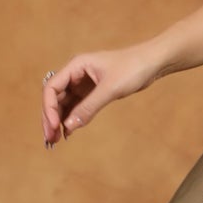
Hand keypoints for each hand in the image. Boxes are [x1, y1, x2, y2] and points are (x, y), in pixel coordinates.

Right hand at [41, 44, 161, 146]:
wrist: (152, 62)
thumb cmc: (133, 68)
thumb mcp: (110, 89)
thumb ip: (89, 107)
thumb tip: (69, 126)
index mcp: (75, 66)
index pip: (52, 88)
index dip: (49, 108)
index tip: (54, 126)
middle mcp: (76, 74)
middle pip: (55, 98)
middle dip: (50, 118)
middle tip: (50, 139)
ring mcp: (83, 83)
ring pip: (64, 104)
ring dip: (59, 121)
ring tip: (56, 140)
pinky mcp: (92, 92)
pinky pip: (76, 106)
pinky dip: (71, 119)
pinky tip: (69, 132)